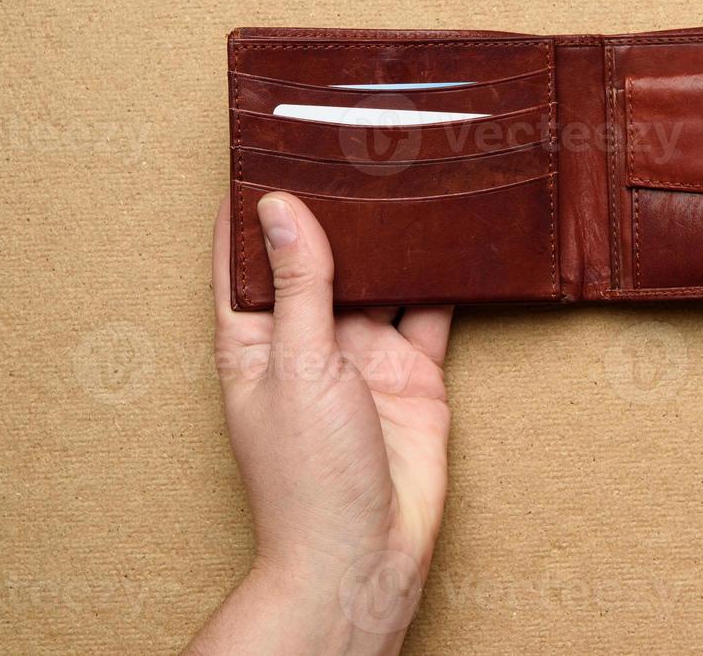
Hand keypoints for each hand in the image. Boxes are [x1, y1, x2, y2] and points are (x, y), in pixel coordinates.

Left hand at [187, 193, 452, 655]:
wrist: (367, 554)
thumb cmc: (308, 476)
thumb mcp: (298, 366)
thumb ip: (300, 286)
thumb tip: (280, 208)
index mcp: (257, 339)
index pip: (243, 259)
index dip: (249, 207)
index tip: (264, 149)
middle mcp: (311, 340)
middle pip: (320, 260)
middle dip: (337, 212)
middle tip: (357, 149)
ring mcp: (364, 355)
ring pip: (380, 280)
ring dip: (394, 240)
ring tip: (409, 179)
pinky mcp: (414, 373)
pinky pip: (431, 313)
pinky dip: (446, 280)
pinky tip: (459, 241)